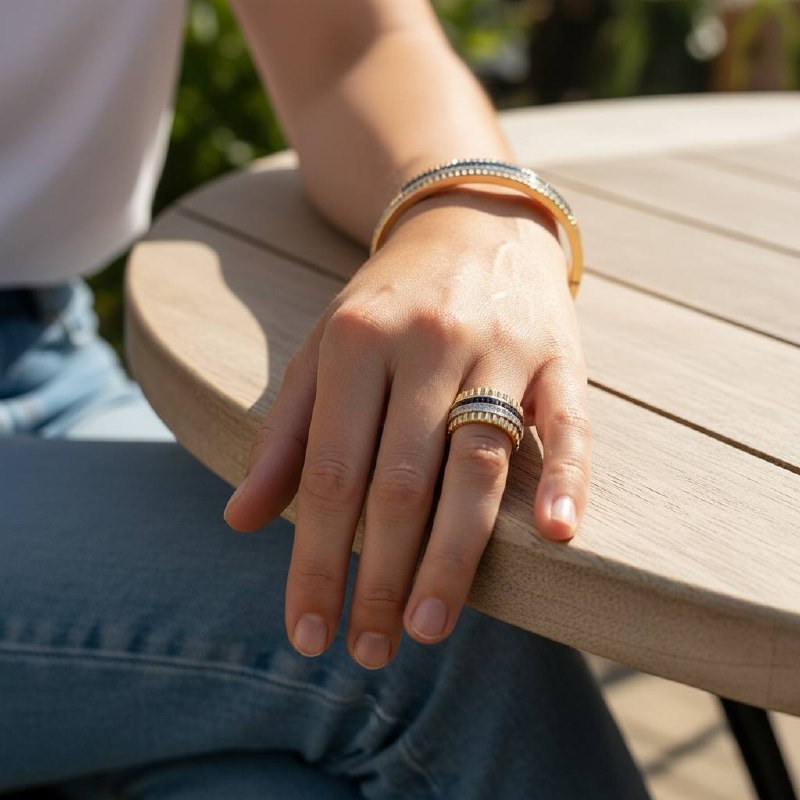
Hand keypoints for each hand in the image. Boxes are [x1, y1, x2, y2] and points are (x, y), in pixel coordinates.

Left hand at [223, 188, 590, 668]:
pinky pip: (568, 420)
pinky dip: (569, 476)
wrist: (468, 221)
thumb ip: (285, 433)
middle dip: (381, 576)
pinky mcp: (557, 353)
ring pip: (478, 464)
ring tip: (428, 627)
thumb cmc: (386, 302)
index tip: (309, 632)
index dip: (315, 560)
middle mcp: (425, 344)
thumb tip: (240, 519)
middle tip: (372, 650)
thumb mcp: (321, 351)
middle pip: (402, 482)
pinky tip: (559, 534)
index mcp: (355, 343)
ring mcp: (498, 348)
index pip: (331, 473)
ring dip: (454, 554)